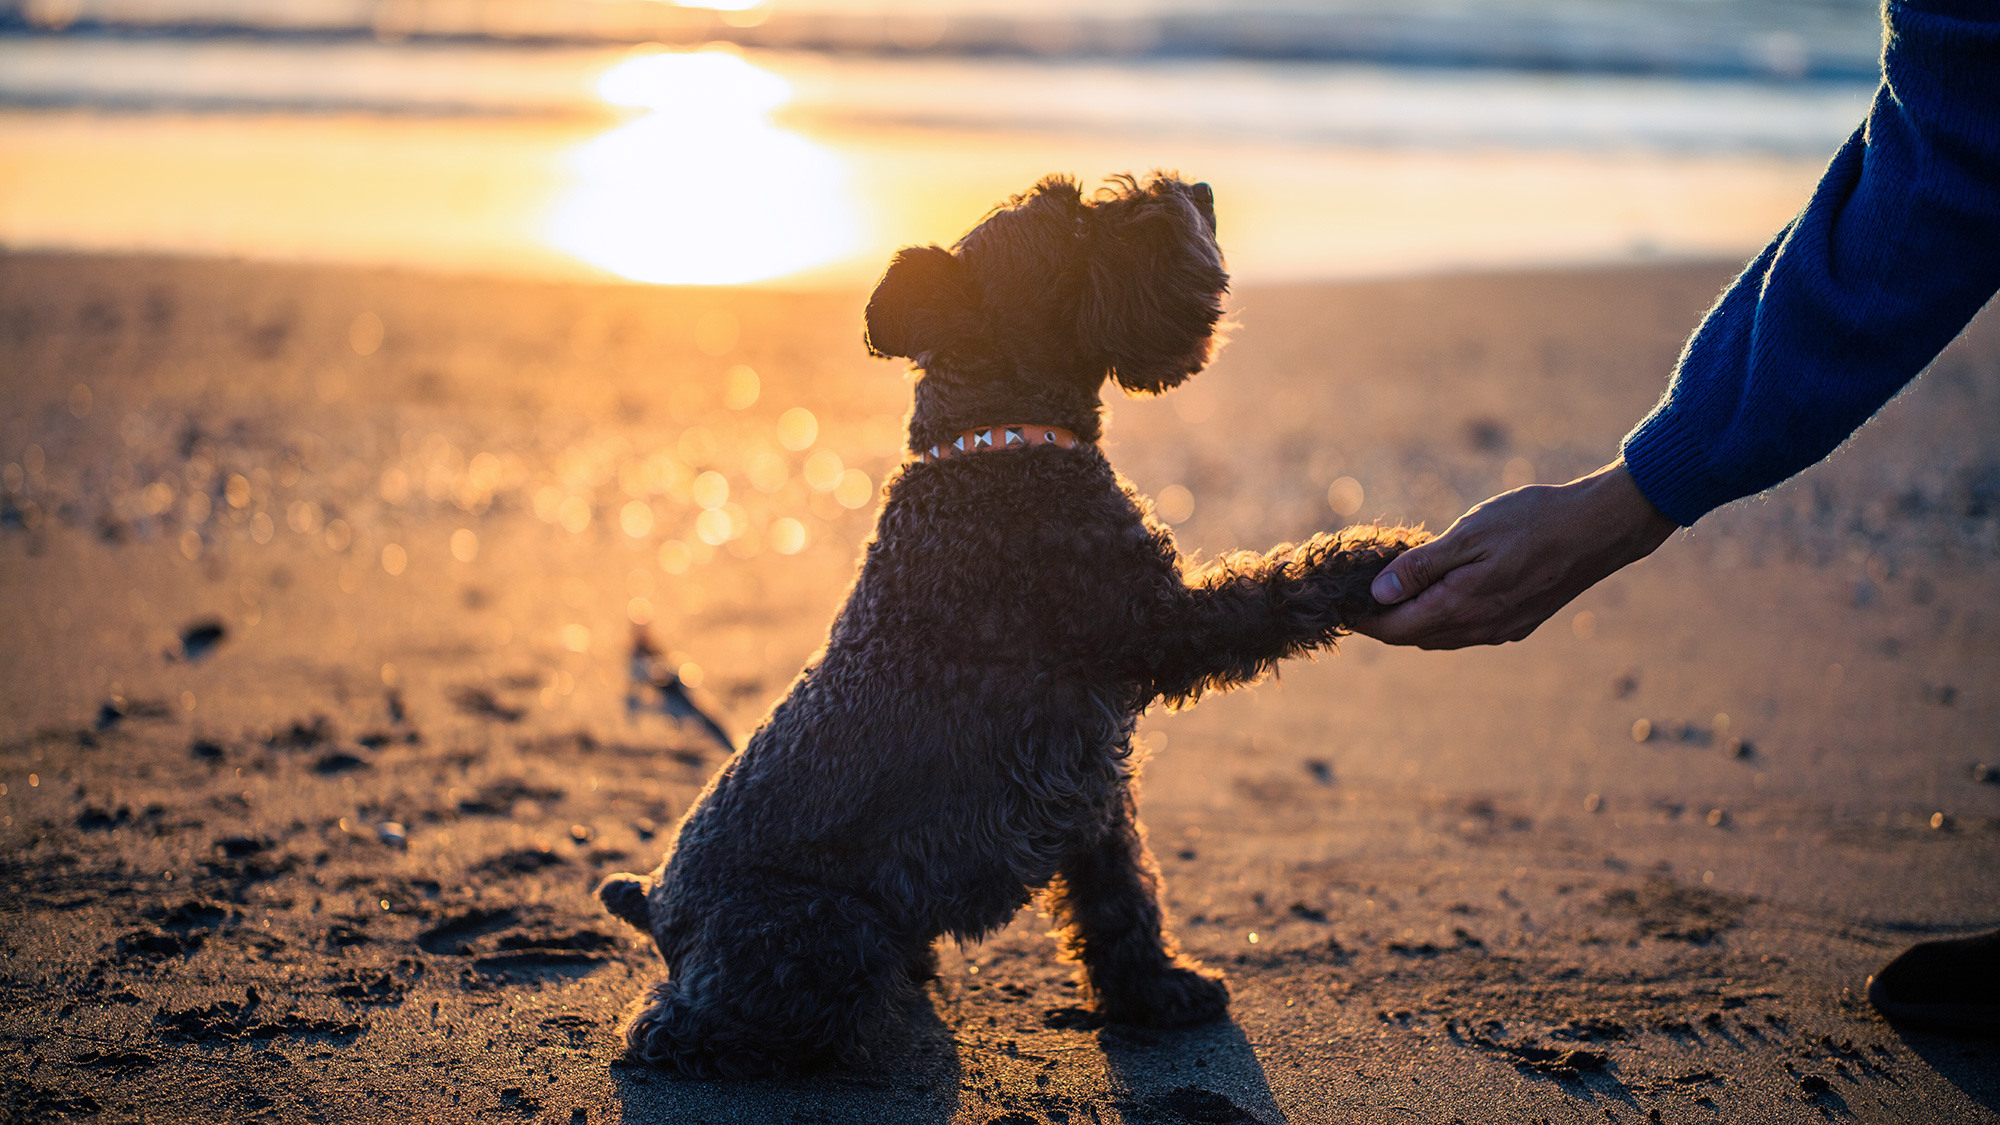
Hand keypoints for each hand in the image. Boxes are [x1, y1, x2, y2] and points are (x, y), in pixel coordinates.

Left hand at [1351, 460, 1677, 648]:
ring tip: (1390, 596)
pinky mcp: (1520, 622)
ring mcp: (1503, 629)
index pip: (1395, 629)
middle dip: (1383, 622)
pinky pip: (1468, 630)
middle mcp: (1480, 629)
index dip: (1362, 620)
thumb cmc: (1533, 521)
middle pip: (1414, 637)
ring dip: (1413, 621)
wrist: (1601, 528)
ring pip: (1441, 636)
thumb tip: (1378, 595)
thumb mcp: (1468, 535)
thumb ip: (1421, 568)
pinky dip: (1443, 617)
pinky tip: (1439, 594)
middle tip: (1356, 600)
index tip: (1338, 606)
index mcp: (1461, 608)